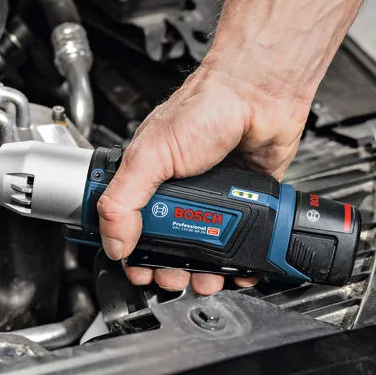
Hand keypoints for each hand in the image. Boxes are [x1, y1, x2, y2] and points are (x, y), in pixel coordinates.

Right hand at [96, 62, 310, 294]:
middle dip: (169, 270)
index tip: (138, 270)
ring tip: (206, 278)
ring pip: (204, 252)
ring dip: (204, 273)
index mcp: (147, 180)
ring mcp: (212, 201)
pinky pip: (240, 244)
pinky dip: (240, 264)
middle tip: (172, 276)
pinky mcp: (244, 206)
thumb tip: (114, 243)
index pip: (129, 227)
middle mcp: (178, 193)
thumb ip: (123, 201)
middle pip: (167, 248)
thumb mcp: (149, 156)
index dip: (131, 253)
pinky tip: (238, 270)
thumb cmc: (206, 107)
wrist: (261, 96)